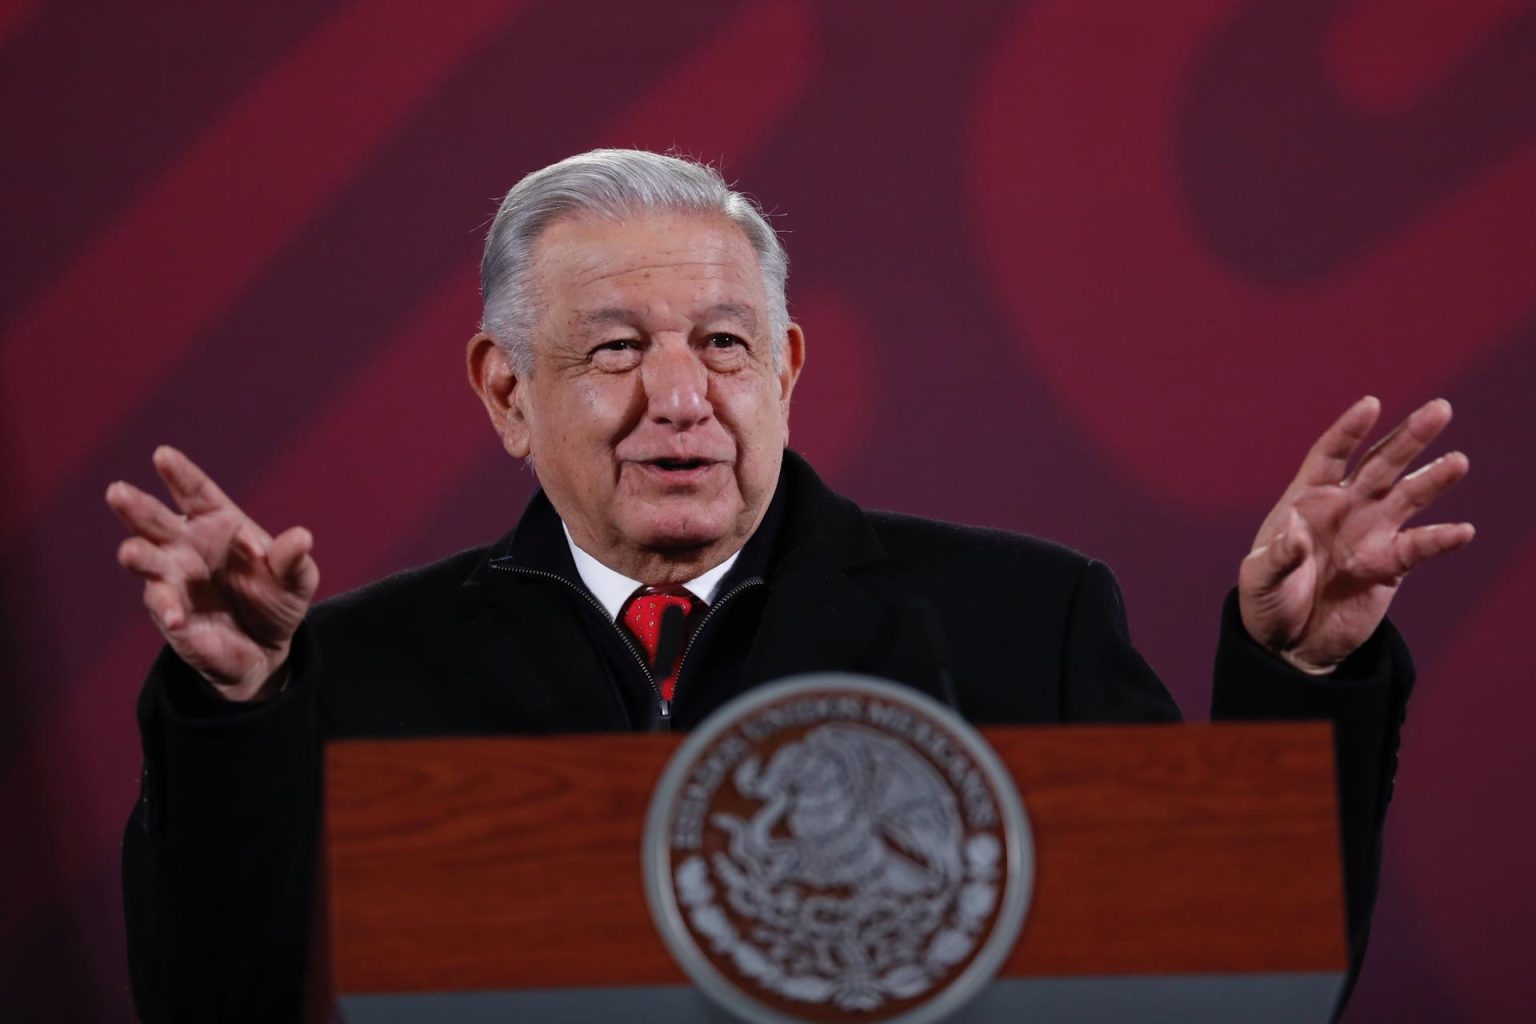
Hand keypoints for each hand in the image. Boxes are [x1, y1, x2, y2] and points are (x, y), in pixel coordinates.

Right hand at [106, 446, 319, 700]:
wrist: (266, 647)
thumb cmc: (277, 598)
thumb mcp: (296, 580)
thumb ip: (293, 559)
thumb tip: (302, 537)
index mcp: (218, 523)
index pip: (196, 494)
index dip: (180, 475)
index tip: (162, 454)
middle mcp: (187, 545)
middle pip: (157, 520)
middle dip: (137, 507)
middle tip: (118, 491)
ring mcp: (174, 578)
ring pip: (146, 560)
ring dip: (138, 555)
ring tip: (130, 552)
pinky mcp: (170, 613)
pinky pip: (164, 606)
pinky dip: (169, 609)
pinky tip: (178, 617)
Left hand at [1239, 397, 1473, 673]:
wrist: (1289, 643)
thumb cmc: (1266, 601)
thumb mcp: (1259, 578)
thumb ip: (1278, 555)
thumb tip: (1297, 536)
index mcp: (1307, 499)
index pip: (1330, 454)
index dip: (1349, 430)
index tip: (1371, 404)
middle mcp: (1345, 508)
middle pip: (1380, 464)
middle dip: (1408, 438)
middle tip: (1439, 410)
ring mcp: (1371, 533)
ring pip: (1407, 497)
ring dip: (1432, 479)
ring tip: (1457, 461)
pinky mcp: (1389, 565)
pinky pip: (1418, 547)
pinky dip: (1440, 540)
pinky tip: (1462, 531)